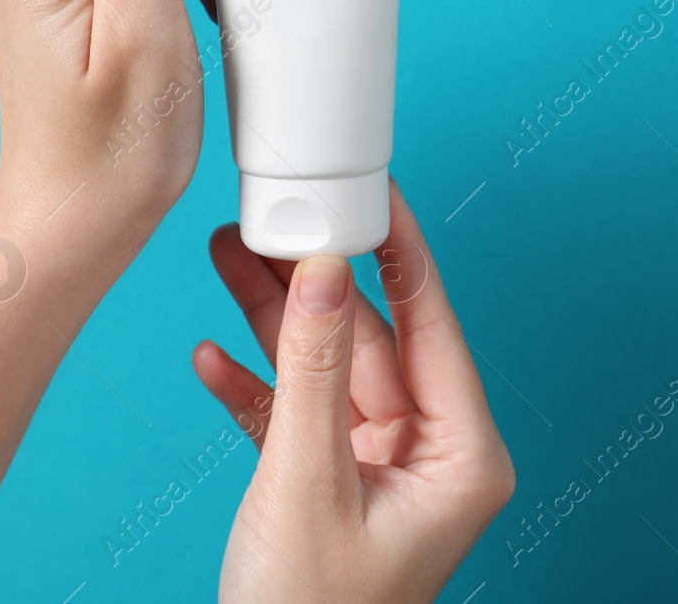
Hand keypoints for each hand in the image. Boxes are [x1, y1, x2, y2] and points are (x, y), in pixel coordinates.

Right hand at [193, 182, 514, 602]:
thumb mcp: (308, 479)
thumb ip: (312, 370)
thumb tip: (322, 269)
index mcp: (463, 453)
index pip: (433, 325)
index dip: (401, 251)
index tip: (378, 190)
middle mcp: (431, 453)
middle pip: (371, 340)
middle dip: (315, 281)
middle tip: (272, 218)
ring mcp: (381, 468)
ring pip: (328, 370)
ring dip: (278, 322)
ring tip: (228, 256)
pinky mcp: (332, 485)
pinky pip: (297, 418)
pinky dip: (256, 390)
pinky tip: (214, 355)